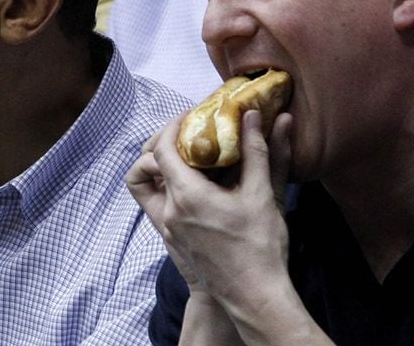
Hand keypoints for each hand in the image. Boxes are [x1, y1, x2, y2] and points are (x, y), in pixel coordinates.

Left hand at [128, 109, 293, 300]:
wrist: (253, 297)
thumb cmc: (260, 248)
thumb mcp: (264, 194)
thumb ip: (260, 151)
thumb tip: (258, 116)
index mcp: (187, 196)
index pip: (161, 147)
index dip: (173, 125)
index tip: (193, 116)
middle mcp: (169, 211)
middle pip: (149, 162)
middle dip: (166, 141)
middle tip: (191, 132)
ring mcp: (167, 227)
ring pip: (149, 184)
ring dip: (163, 165)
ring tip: (192, 156)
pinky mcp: (171, 238)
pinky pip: (159, 202)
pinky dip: (170, 186)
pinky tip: (198, 184)